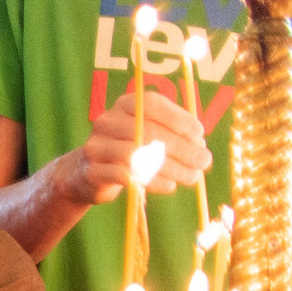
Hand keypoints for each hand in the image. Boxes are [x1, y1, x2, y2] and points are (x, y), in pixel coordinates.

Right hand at [67, 89, 209, 206]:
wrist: (87, 174)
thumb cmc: (128, 149)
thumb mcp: (150, 134)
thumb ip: (174, 134)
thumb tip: (200, 147)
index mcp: (125, 105)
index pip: (152, 104)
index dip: (178, 118)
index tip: (200, 134)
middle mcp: (107, 121)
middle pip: (148, 132)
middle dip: (182, 148)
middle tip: (204, 161)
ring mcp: (96, 146)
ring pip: (138, 156)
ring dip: (171, 168)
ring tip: (192, 177)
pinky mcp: (92, 172)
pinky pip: (126, 176)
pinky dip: (153, 182)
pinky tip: (170, 186)